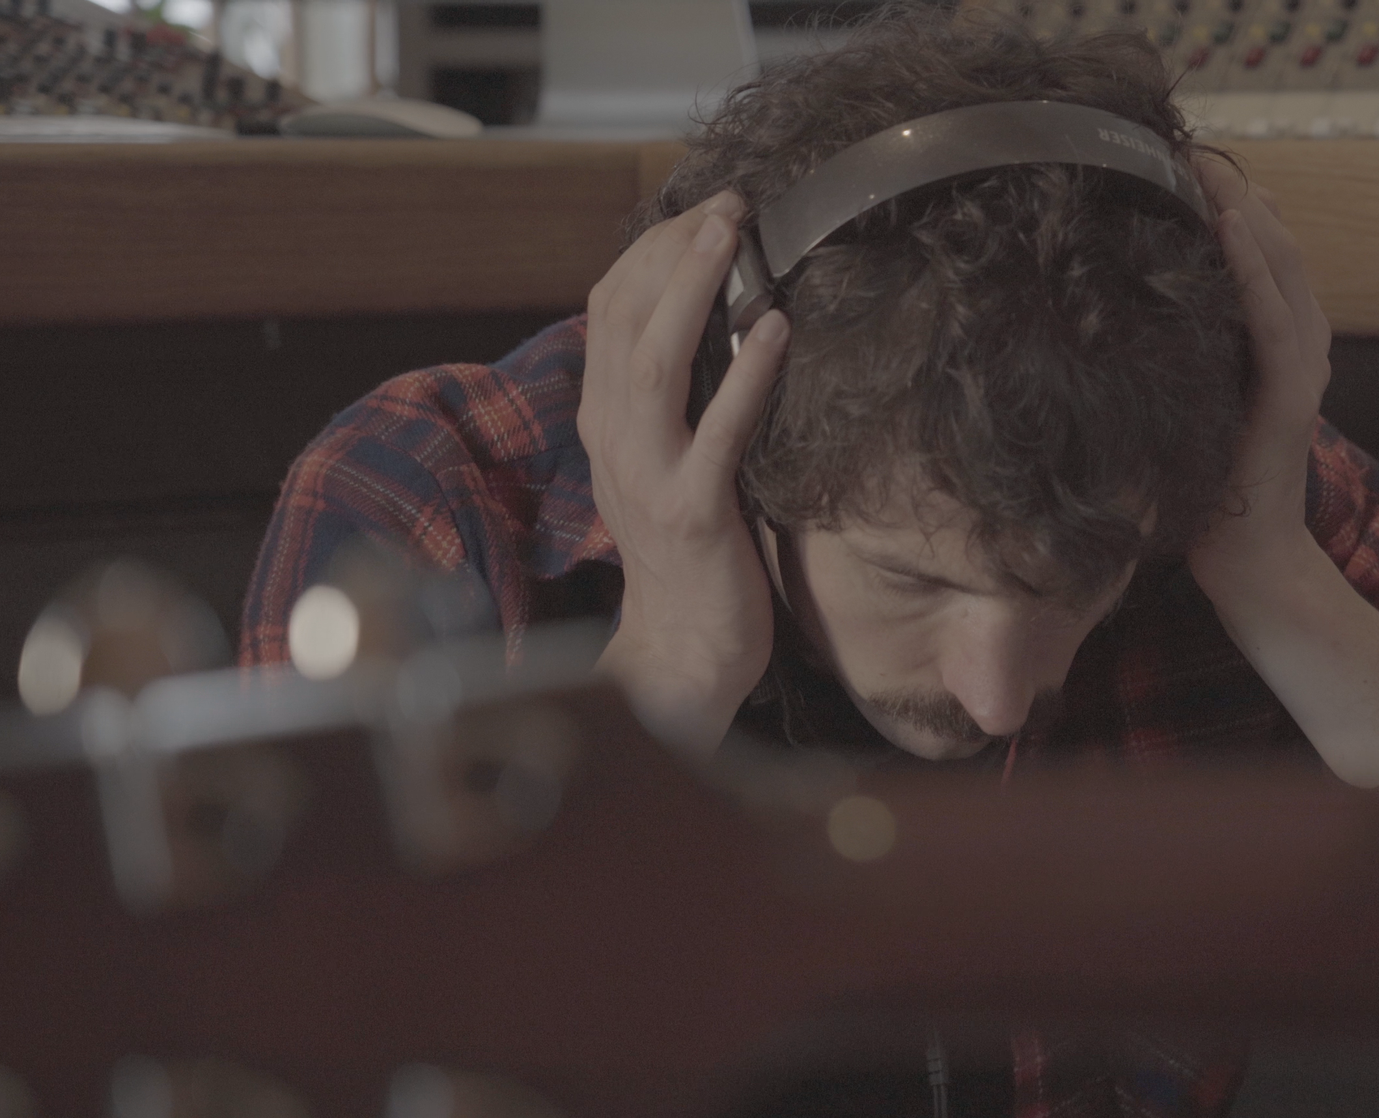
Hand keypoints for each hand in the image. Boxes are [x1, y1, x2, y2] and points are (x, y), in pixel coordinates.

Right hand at [579, 190, 791, 750]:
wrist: (678, 654)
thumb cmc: (687, 555)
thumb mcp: (663, 462)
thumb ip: (670, 400)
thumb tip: (708, 324)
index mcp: (604, 419)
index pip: (608, 310)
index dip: (648, 252)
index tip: (696, 207)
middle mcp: (614, 438)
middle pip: (625, 318)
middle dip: (672, 252)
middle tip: (726, 201)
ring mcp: (648, 475)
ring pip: (656, 361)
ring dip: (694, 290)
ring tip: (735, 238)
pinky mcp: (692, 514)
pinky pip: (717, 433)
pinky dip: (745, 377)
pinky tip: (774, 331)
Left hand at [1189, 155, 1332, 582]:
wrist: (1248, 562)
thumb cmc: (1207, 492)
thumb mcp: (1190, 405)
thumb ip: (1183, 358)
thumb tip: (1125, 314)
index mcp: (1276, 346)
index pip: (1261, 258)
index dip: (1229, 205)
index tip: (1182, 166)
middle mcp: (1299, 348)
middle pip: (1276, 248)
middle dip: (1235, 192)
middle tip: (1188, 147)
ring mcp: (1302, 370)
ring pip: (1283, 269)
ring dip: (1246, 210)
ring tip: (1208, 165)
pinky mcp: (1292, 397)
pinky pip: (1275, 318)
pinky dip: (1255, 267)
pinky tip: (1228, 224)